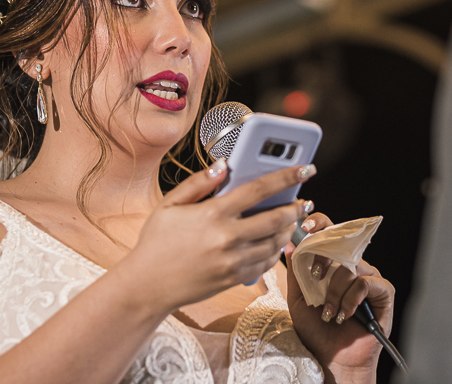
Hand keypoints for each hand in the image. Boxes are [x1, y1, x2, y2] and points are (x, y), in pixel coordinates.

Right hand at [123, 161, 315, 313]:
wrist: (146, 286)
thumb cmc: (156, 243)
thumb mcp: (170, 205)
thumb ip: (198, 182)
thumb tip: (224, 164)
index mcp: (213, 214)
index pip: (259, 189)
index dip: (286, 177)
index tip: (305, 169)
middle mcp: (227, 237)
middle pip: (275, 218)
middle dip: (296, 207)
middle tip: (305, 200)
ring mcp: (232, 261)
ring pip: (275, 243)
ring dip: (288, 230)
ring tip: (291, 220)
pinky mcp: (233, 278)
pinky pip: (264, 264)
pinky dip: (275, 252)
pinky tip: (275, 243)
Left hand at [284, 213, 394, 383]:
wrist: (334, 358)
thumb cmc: (316, 331)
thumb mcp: (298, 300)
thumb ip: (296, 273)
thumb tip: (290, 245)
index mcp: (333, 264)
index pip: (330, 233)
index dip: (320, 223)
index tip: (305, 227)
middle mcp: (353, 266)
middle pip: (341, 244)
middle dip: (324, 257)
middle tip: (315, 276)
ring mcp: (370, 277)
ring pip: (351, 267)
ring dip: (335, 292)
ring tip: (329, 313)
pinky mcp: (384, 292)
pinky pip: (366, 283)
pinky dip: (351, 299)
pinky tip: (344, 315)